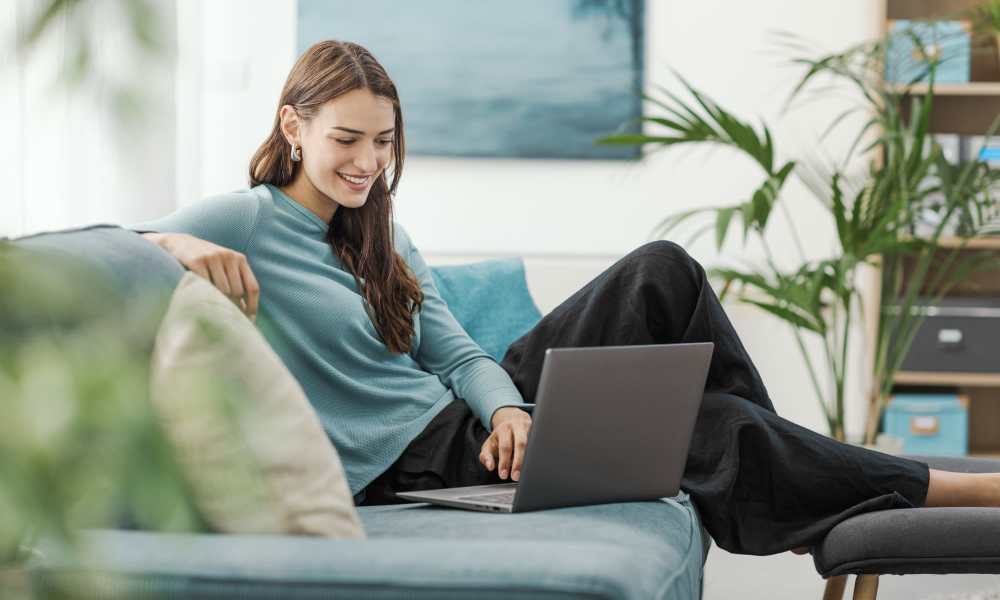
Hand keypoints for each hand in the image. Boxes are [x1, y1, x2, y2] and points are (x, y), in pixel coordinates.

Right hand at [143, 232, 259, 320]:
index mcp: (240, 259)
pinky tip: (199, 297)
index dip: (252, 306)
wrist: (179, 244)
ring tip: (209, 305)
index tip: (248, 322)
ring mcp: (213, 257)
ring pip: (223, 290)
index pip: (252, 287)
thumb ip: (236, 283)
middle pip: (237, 291)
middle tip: (222, 314)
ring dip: (217, 300)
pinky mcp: (197, 261)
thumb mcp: (224, 266)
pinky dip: (204, 294)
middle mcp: (229, 256)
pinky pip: (206, 285)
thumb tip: (245, 312)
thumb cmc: (206, 262)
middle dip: (231, 305)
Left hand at [480, 407, 532, 480]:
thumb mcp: (489, 445)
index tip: (503, 475)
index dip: (504, 462)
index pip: (505, 446)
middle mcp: (518, 426)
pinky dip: (537, 456)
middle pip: (521, 444)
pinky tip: (534, 466)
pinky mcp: (538, 432)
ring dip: (529, 460)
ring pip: (532, 444)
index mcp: (504, 429)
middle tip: (515, 477)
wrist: (514, 419)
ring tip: (526, 473)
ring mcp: (530, 429)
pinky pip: (539, 444)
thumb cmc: (501, 437)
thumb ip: (486, 456)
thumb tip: (490, 466)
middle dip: (518, 462)